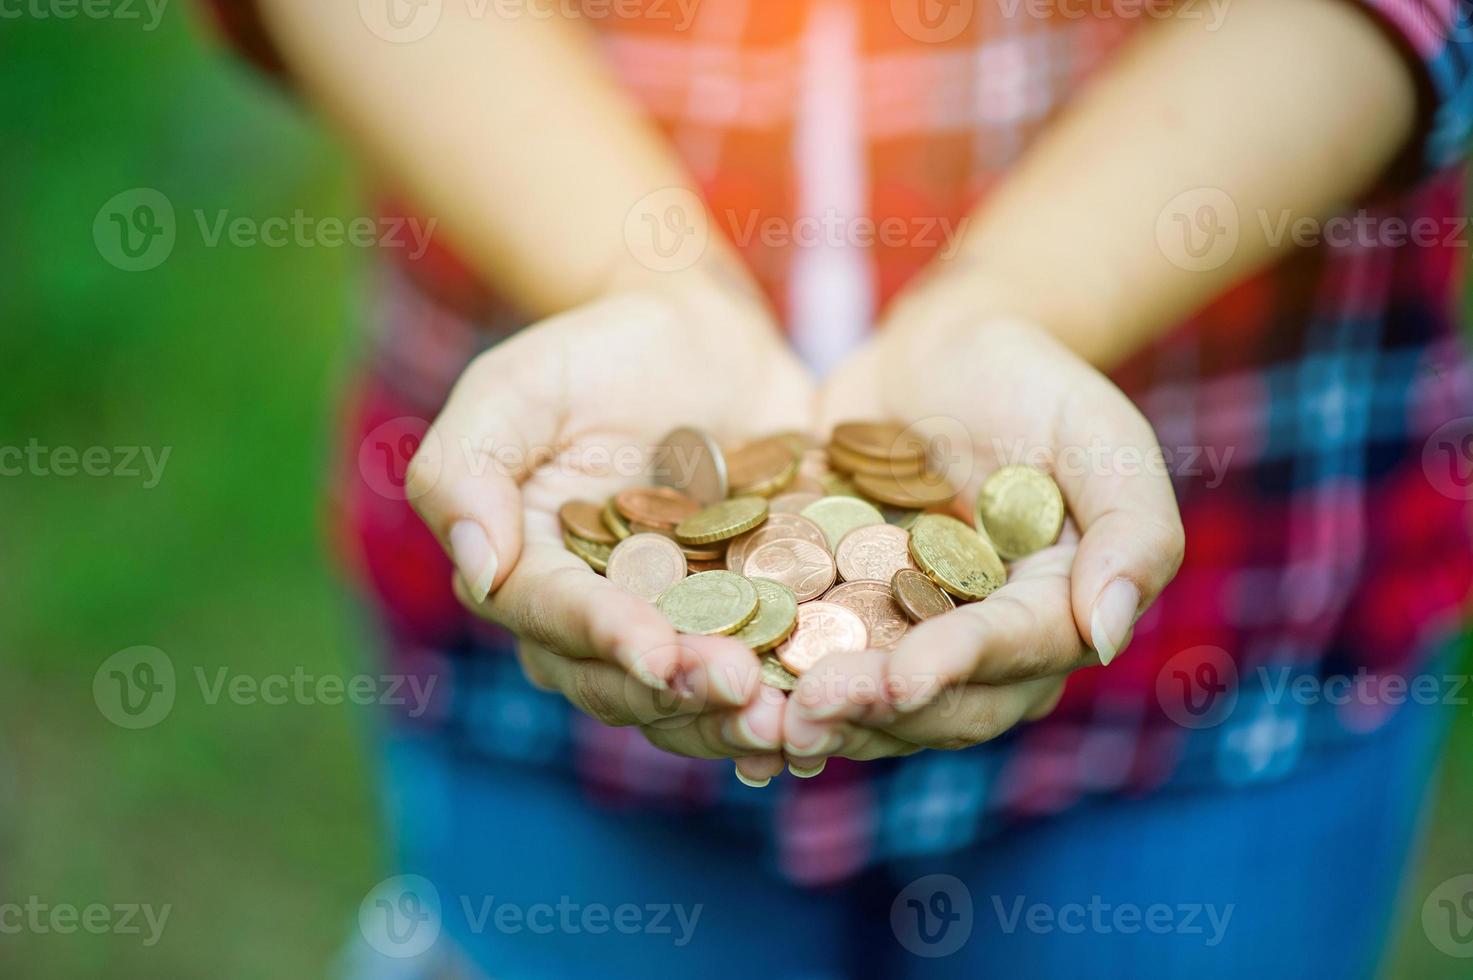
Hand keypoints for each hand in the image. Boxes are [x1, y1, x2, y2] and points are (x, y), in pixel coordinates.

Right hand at [409, 272, 813, 782]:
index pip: (555, 616)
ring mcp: (674, 630)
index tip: (655, 654)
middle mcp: (593, 619)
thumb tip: (475, 565)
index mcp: (526, 571)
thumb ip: (467, 466)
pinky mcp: (745, 623)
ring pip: (689, 699)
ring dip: (735, 718)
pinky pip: (762, 674)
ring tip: (790, 723)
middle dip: (681, 692)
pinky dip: (791, 698)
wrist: (704, 339)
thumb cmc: (596, 352)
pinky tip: (831, 711)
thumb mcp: (516, 385)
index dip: (605, 638)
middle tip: (742, 691)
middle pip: (623, 679)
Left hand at [781, 315, 1183, 770]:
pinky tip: (712, 688)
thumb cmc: (1035, 382)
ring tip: (753, 716)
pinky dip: (765, 677)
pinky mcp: (836, 617)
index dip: (957, 668)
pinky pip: (802, 656)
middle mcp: (979, 649)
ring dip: (812, 713)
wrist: (942, 350)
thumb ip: (1131, 529)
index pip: (1010, 654)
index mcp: (1051, 616)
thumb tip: (1106, 632)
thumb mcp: (1102, 436)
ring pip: (864, 698)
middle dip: (873, 708)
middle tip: (808, 708)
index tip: (904, 676)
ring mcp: (903, 639)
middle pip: (933, 702)